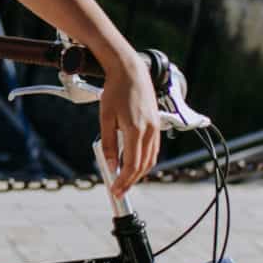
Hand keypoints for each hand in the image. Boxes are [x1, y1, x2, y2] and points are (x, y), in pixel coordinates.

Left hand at [95, 55, 161, 195]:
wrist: (130, 71)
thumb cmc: (115, 91)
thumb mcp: (106, 118)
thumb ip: (108, 144)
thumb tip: (110, 165)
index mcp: (135, 129)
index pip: (132, 164)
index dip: (123, 180)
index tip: (115, 190)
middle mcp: (149, 130)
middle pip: (143, 165)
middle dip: (131, 181)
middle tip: (118, 191)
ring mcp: (155, 128)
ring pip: (151, 159)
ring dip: (139, 173)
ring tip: (125, 181)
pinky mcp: (156, 125)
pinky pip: (153, 149)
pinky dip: (145, 161)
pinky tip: (134, 164)